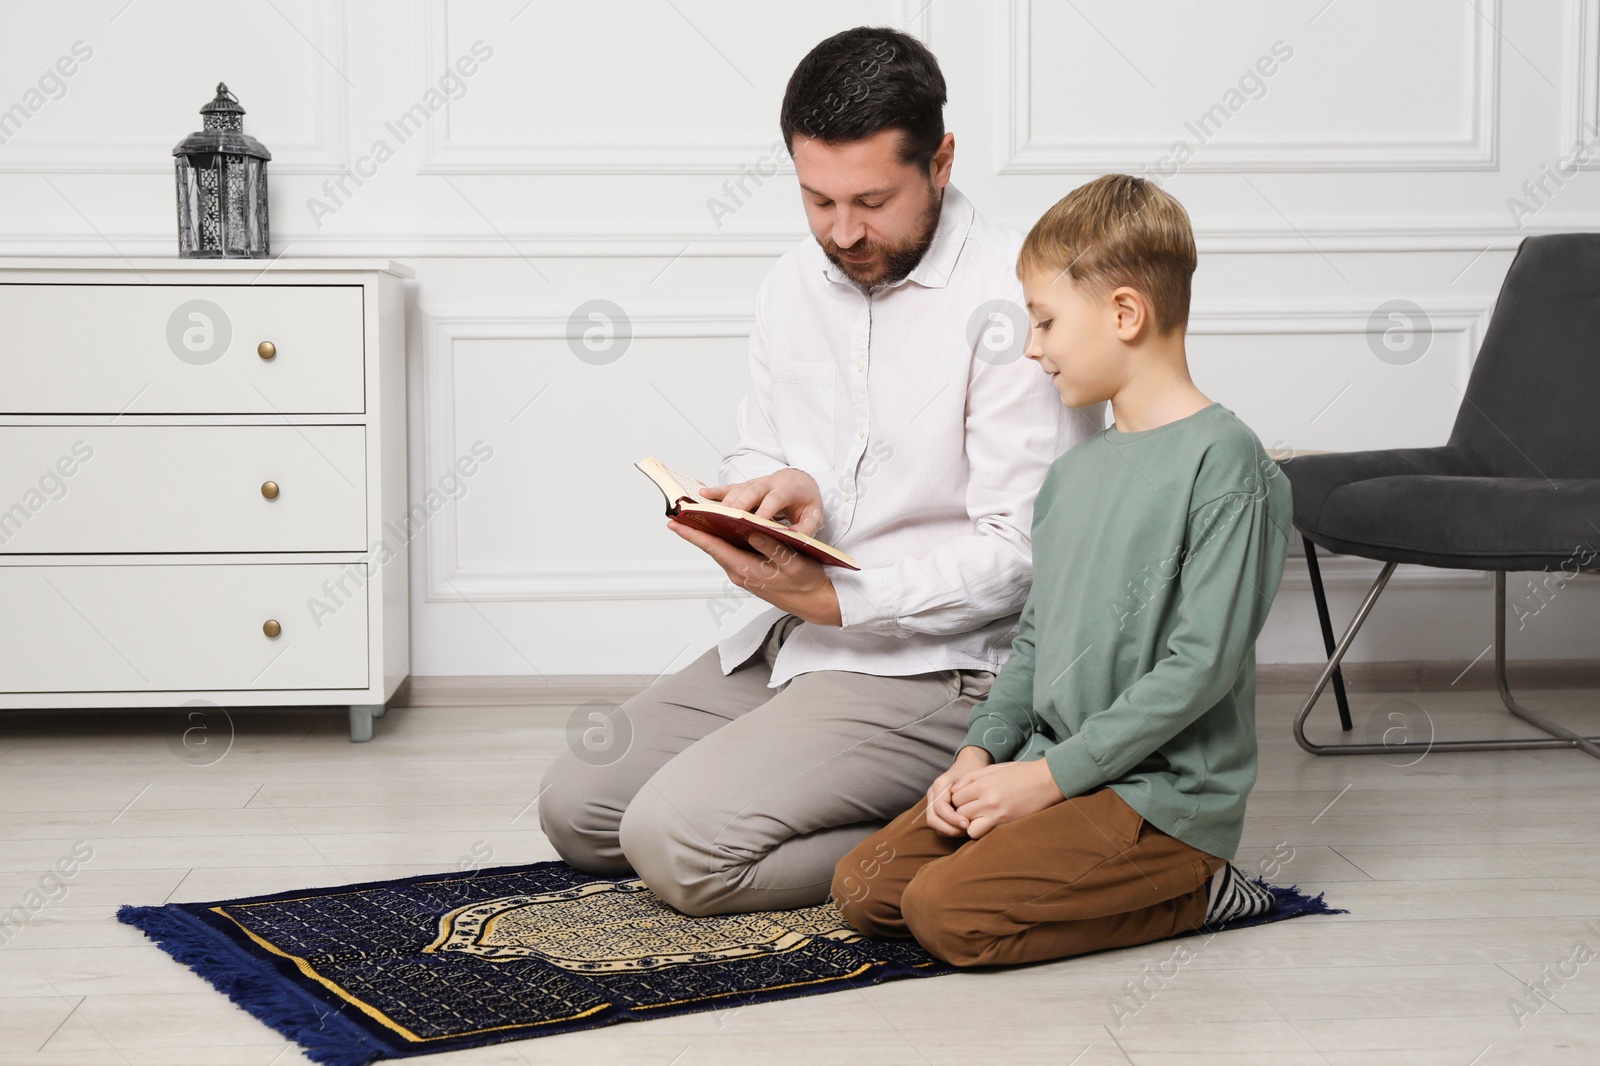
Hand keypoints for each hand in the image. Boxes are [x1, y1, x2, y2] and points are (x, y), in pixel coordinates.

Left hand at [668, 522, 842, 625]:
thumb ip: (772, 547)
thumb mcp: (793, 562)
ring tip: (696, 517)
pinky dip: (722, 540)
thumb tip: (753, 533)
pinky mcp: (750, 573)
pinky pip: (730, 553)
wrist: (815, 602)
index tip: (675, 523)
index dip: (693, 534)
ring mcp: (743, 573)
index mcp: (746, 568)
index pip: (713, 547)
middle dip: (695, 531)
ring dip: (708, 535)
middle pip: (711, 547)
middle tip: (680, 513)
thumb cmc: (806, 583)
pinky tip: (722, 529)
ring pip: (720, 550)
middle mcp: (739, 572)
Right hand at [700, 469, 824, 535]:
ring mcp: (755, 483)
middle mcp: (769, 483)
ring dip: (725, 502)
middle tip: (728, 520)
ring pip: (737, 490)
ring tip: (712, 514)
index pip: (775, 499)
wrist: (801, 481)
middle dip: (739, 505)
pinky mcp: (746, 486)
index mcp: (787, 488)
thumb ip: (805, 528)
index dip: (765, 509)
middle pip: (751, 492)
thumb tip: (792, 539)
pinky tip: (703, 494)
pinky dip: (716, 491)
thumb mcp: (814, 515)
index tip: (756, 522)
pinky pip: (729, 488)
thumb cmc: (806, 501)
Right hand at [923, 745, 993, 836]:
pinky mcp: (937, 809)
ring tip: (966, 830)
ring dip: (949, 830)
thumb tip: (966, 814)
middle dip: (949, 828)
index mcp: (940, 784)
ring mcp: (932, 801)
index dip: (952, 818)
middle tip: (966, 830)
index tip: (967, 823)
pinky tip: (963, 828)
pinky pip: (939, 824)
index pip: (939, 807)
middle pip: (932, 818)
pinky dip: (949, 829)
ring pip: (934, 823)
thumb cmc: (974, 770)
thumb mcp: (974, 777)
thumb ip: (969, 791)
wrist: (969, 764)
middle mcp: (933, 793)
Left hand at [949, 758, 1064, 838]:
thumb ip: (972, 777)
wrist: (1047, 781)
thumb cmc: (1022, 773)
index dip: (957, 799)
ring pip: (967, 826)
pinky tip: (986, 825)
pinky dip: (980, 831)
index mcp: (983, 783)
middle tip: (970, 809)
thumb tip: (954, 789)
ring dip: (969, 823)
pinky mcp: (1005, 824)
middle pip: (959, 811)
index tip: (964, 800)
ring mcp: (996, 813)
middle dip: (960, 811)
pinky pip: (981, 834)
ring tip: (977, 818)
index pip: (955, 796)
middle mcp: (987, 799)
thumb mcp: (995, 768)